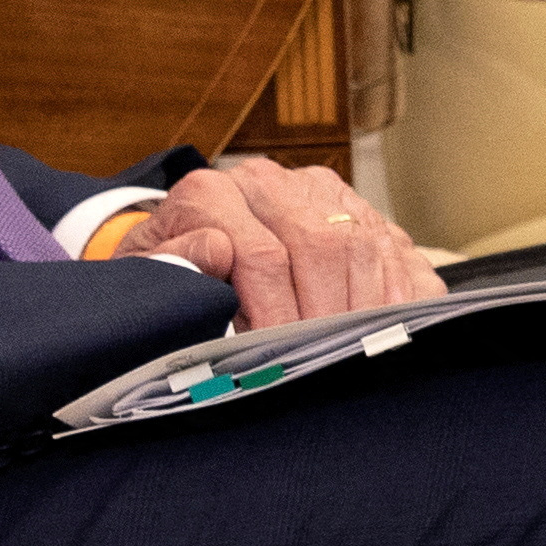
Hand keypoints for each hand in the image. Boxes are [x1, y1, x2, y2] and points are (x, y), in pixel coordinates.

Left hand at [116, 154, 440, 332]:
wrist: (187, 249)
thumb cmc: (169, 277)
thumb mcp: (146, 277)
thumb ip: (169, 263)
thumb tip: (212, 249)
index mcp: (212, 193)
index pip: (261, 254)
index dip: (275, 315)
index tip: (277, 359)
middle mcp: (270, 182)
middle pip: (321, 246)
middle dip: (326, 314)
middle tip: (324, 363)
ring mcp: (319, 192)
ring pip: (363, 243)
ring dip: (366, 305)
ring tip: (353, 353)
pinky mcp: (356, 209)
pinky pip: (394, 248)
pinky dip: (399, 292)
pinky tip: (386, 329)